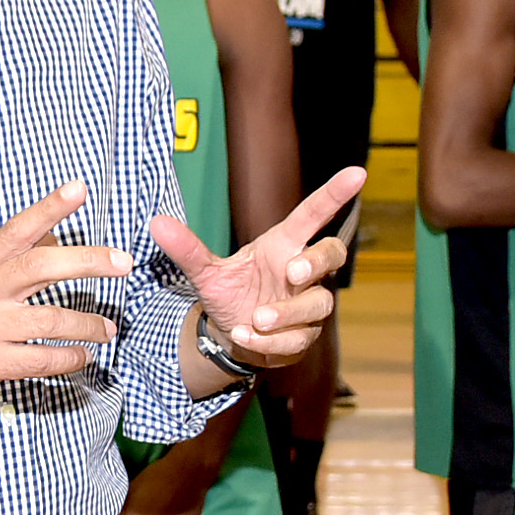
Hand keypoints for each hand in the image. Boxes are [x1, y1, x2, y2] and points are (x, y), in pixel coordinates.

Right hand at [0, 183, 129, 420]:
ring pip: (51, 319)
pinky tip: (82, 357)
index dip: (49, 207)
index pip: (17, 229)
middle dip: (88, 261)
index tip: (79, 189)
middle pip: (41, 266)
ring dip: (87, 324)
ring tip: (107, 328)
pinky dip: (69, 358)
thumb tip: (53, 235)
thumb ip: (10, 263)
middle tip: (122, 262)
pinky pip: (42, 359)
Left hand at [153, 165, 366, 372]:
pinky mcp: (303, 336)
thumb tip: (156, 223)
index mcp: (283, 246)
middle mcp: (301, 272)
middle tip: (293, 271)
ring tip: (257, 318)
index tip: (357, 173)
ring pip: (318, 303)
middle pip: (332, 254)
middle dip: (318, 261)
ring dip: (289, 311)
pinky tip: (246, 336)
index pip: (314, 215)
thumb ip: (187, 249)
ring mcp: (307, 304)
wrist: (233, 335)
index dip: (335, 194)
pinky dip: (270, 341)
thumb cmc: (231, 293)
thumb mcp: (206, 272)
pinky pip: (297, 337)